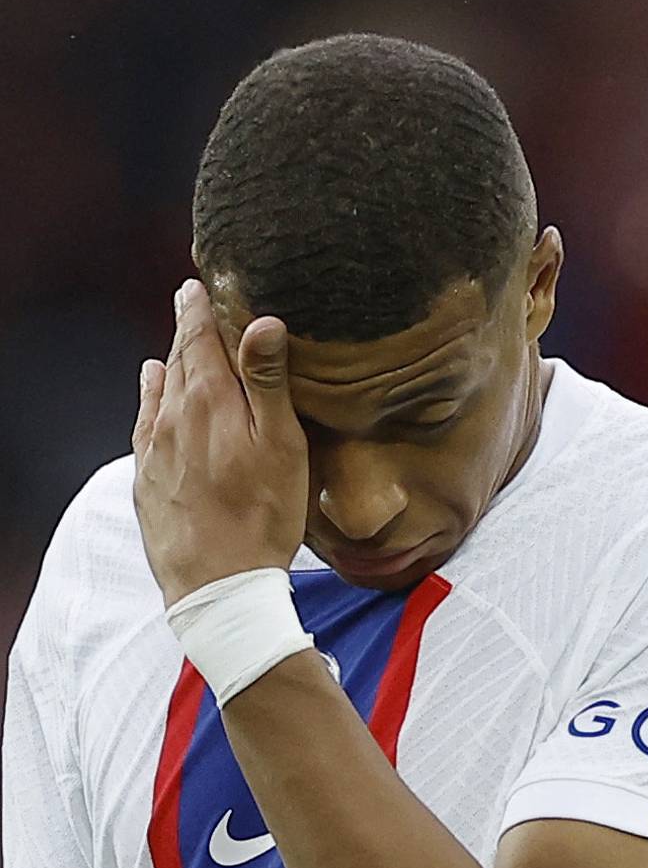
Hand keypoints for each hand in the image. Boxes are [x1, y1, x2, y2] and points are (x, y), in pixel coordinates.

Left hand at [133, 278, 308, 608]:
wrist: (217, 585)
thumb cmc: (263, 516)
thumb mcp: (281, 446)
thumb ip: (268, 382)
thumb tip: (263, 321)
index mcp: (209, 401)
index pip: (198, 338)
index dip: (198, 307)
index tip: (197, 283)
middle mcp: (173, 416)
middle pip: (178, 359)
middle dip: (186, 329)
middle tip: (192, 302)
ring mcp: (156, 448)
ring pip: (160, 389)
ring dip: (171, 361)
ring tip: (178, 342)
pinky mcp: (148, 478)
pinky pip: (145, 421)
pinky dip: (150, 396)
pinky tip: (152, 386)